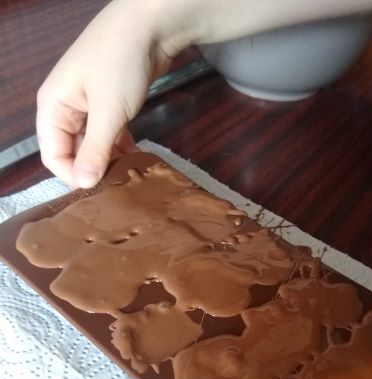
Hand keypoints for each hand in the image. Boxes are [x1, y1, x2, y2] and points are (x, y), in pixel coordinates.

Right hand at [36, 0, 188, 188]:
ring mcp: (88, 106)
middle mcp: (66, 107)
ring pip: (91, 144)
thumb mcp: (108, 111)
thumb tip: (84, 184)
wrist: (149, 26)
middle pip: (71, 151)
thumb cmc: (120, 63)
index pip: (52, 154)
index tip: (98, 188)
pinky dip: (118, 147)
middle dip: (92, 169)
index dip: (72, 175)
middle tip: (117, 185)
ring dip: (108, 160)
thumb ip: (95, 149)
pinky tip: (134, 156)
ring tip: (128, 173)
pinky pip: (107, 135)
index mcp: (53, 106)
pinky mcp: (109, 104)